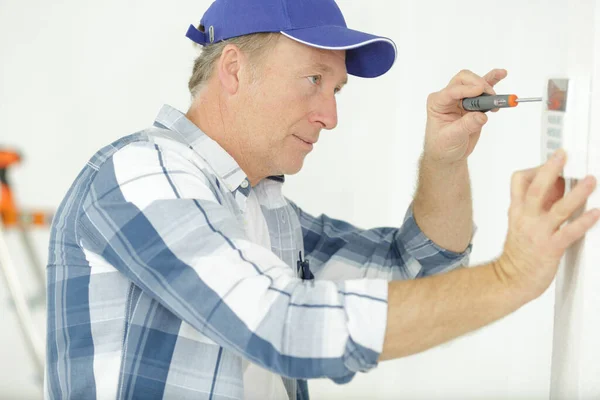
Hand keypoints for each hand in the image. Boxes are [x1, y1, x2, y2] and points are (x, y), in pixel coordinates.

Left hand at [423, 69, 507, 164]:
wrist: (448, 155)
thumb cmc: (443, 146)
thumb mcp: (451, 137)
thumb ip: (466, 125)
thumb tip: (481, 116)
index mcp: (437, 103)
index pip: (452, 90)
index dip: (466, 89)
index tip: (480, 91)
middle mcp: (448, 97)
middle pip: (463, 80)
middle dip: (478, 84)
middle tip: (490, 96)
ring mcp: (462, 99)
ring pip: (475, 82)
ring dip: (488, 83)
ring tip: (499, 86)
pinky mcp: (474, 104)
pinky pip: (483, 89)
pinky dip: (493, 81)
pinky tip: (501, 74)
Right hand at [496, 148, 599, 298]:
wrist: (511, 279)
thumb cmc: (518, 253)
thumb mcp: (521, 222)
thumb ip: (538, 204)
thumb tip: (558, 185)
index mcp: (517, 210)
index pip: (520, 180)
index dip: (536, 168)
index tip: (554, 161)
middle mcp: (527, 218)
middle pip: (535, 188)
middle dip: (551, 169)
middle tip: (563, 156)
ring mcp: (538, 233)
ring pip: (557, 209)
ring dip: (576, 193)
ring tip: (590, 181)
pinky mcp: (551, 248)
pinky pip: (569, 232)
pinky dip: (584, 221)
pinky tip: (595, 213)